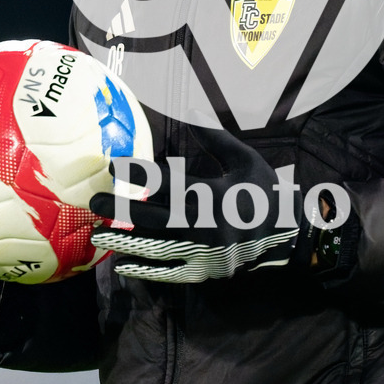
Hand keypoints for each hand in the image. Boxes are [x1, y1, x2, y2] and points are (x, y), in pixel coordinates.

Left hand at [89, 126, 312, 282]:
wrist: (288, 235)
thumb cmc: (263, 191)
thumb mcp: (244, 159)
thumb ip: (214, 137)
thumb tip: (189, 110)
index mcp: (213, 195)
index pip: (166, 182)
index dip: (138, 172)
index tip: (114, 165)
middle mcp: (205, 226)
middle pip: (152, 218)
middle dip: (121, 210)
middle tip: (94, 202)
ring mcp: (203, 252)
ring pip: (155, 248)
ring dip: (124, 241)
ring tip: (98, 234)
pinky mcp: (205, 271)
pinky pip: (169, 273)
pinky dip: (144, 271)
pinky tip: (123, 265)